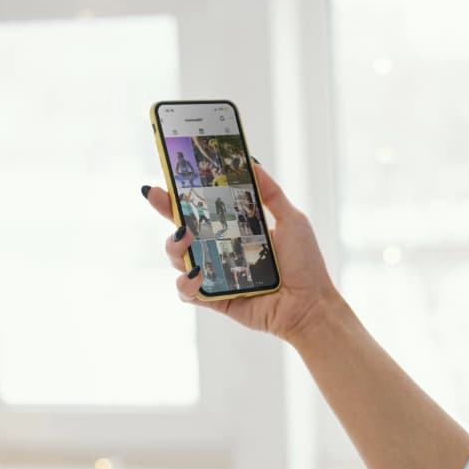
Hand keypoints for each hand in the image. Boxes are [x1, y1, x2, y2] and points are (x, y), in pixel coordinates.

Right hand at [143, 164, 342, 342]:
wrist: (309, 305)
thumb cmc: (305, 265)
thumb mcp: (292, 221)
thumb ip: (271, 193)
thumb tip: (252, 162)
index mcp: (236, 230)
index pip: (204, 208)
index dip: (183, 193)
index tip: (168, 177)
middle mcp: (221, 250)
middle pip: (182, 229)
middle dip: (165, 211)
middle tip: (158, 198)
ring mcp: (215, 275)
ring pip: (178, 258)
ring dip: (173, 246)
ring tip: (184, 238)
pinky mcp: (214, 299)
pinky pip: (187, 292)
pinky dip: (185, 283)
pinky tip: (196, 274)